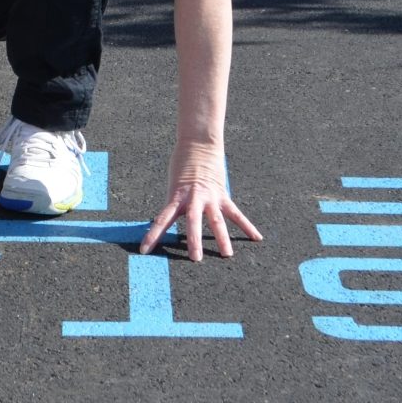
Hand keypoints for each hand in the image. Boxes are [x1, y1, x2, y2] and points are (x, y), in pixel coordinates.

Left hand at [138, 170, 262, 260]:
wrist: (198, 143)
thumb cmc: (182, 165)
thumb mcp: (173, 186)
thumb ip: (175, 205)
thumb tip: (168, 224)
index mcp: (176, 197)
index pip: (162, 220)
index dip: (152, 236)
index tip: (144, 251)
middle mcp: (193, 199)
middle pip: (194, 222)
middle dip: (194, 240)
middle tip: (195, 258)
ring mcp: (210, 197)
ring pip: (217, 221)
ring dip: (222, 239)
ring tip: (227, 254)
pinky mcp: (223, 195)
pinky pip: (236, 213)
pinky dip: (247, 226)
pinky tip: (257, 238)